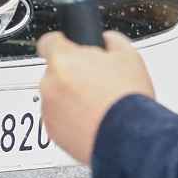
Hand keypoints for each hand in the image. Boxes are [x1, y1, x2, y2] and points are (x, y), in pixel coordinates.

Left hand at [35, 29, 154, 162]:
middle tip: (96, 82)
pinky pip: (57, 118)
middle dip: (72, 74)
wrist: (128, 138)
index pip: (48, 41)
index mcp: (63, 60)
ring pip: (55, 96)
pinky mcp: (52, 131)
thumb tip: (106, 39)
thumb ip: (110, 41)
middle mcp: (49, 84)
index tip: (69, 48)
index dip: (62, 44)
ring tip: (97, 104)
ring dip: (70, 97)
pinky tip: (92, 119)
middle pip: (55, 72)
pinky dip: (70, 118)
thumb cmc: (127, 100)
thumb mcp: (129, 56)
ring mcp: (48, 109)